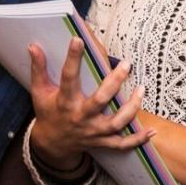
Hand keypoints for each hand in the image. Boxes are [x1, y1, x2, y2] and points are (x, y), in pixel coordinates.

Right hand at [27, 38, 153, 165]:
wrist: (52, 144)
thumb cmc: (48, 112)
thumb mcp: (39, 91)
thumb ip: (38, 69)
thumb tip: (33, 46)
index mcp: (64, 102)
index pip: (68, 78)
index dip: (72, 59)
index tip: (78, 40)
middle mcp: (80, 117)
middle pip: (100, 101)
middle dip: (114, 83)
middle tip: (126, 65)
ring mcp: (93, 131)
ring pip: (116, 123)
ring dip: (131, 108)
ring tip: (141, 90)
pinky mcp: (102, 142)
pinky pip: (123, 144)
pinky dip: (138, 140)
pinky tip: (151, 131)